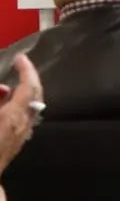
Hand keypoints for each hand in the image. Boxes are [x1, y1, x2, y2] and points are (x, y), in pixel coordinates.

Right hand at [0, 56, 44, 176]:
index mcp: (13, 115)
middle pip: (35, 95)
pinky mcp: (16, 142)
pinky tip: (4, 106)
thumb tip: (1, 90)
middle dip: (29, 78)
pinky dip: (17, 105)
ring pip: (30, 106)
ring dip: (22, 92)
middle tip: (20, 67)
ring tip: (7, 86)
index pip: (28, 86)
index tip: (20, 58)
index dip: (26, 69)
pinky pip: (23, 117)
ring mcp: (21, 134)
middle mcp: (23, 124)